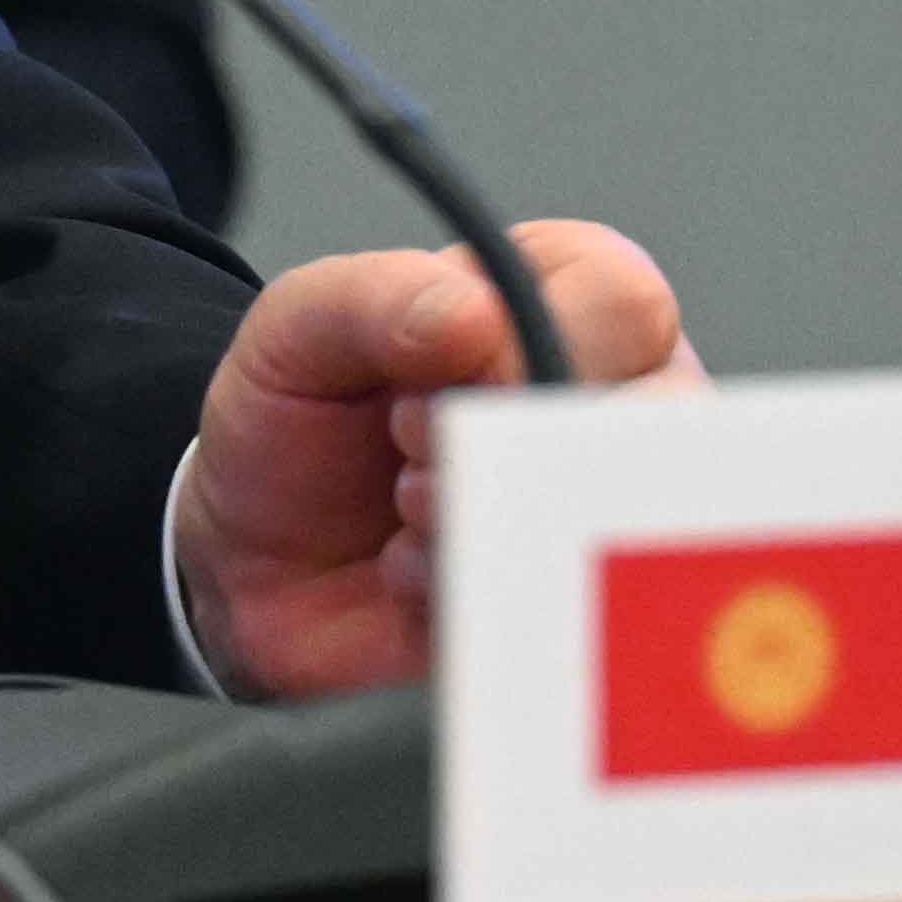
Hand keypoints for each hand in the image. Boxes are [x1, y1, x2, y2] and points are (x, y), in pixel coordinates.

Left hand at [167, 222, 699, 701]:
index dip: (527, 342)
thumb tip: (477, 313)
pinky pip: (562, 604)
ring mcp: (605, 507)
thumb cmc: (298, 424)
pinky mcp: (572, 604)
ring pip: (618, 514)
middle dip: (510, 438)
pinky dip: (466, 591)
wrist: (243, 561)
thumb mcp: (299, 328)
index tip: (434, 377)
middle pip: (658, 414)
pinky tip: (410, 573)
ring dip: (485, 516)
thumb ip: (380, 297)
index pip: (625, 301)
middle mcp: (611, 399)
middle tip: (411, 446)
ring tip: (404, 507)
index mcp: (564, 298)